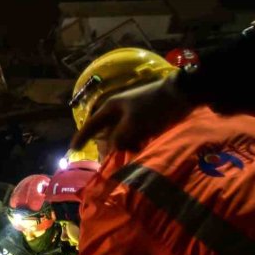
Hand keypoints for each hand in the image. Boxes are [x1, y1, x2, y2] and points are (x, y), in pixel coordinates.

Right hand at [71, 76, 189, 153]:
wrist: (181, 94)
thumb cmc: (153, 107)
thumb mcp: (133, 123)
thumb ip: (119, 138)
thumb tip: (112, 149)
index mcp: (110, 107)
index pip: (91, 124)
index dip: (81, 137)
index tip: (73, 150)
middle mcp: (118, 111)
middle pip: (107, 133)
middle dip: (109, 146)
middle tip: (111, 160)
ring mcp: (131, 114)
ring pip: (121, 135)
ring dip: (125, 145)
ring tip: (132, 153)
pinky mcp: (143, 119)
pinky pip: (133, 134)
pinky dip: (135, 142)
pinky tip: (142, 147)